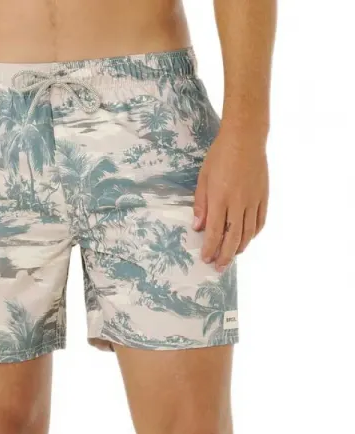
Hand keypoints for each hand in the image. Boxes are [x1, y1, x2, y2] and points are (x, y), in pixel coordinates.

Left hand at [193, 128, 268, 271]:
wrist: (245, 138)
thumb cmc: (219, 157)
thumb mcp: (203, 179)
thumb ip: (201, 204)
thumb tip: (197, 227)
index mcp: (220, 199)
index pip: (214, 232)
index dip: (210, 248)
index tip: (205, 258)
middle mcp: (238, 203)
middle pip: (233, 238)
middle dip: (225, 256)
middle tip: (218, 267)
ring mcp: (253, 201)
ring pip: (248, 233)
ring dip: (239, 247)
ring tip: (231, 256)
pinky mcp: (264, 196)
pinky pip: (260, 221)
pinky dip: (254, 233)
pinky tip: (247, 239)